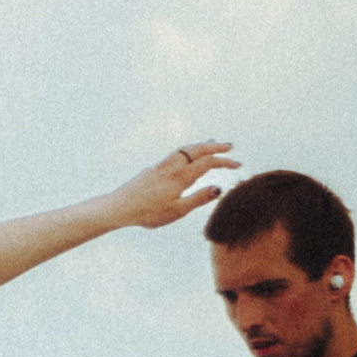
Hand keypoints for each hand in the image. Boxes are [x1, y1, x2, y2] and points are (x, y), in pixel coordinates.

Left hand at [106, 141, 236, 231]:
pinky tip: (188, 154)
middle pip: (197, 150)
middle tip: (230, 146)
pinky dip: (188, 149)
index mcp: (180, 176)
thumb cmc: (148, 213)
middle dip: (215, 147)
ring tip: (212, 143)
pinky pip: (175, 153)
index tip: (238, 165)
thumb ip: (199, 199)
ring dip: (201, 145)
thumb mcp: (177, 210)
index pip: (208, 162)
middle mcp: (172, 166)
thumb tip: (219, 188)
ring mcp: (161, 165)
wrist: (119, 207)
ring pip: (185, 149)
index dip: (225, 162)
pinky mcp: (153, 168)